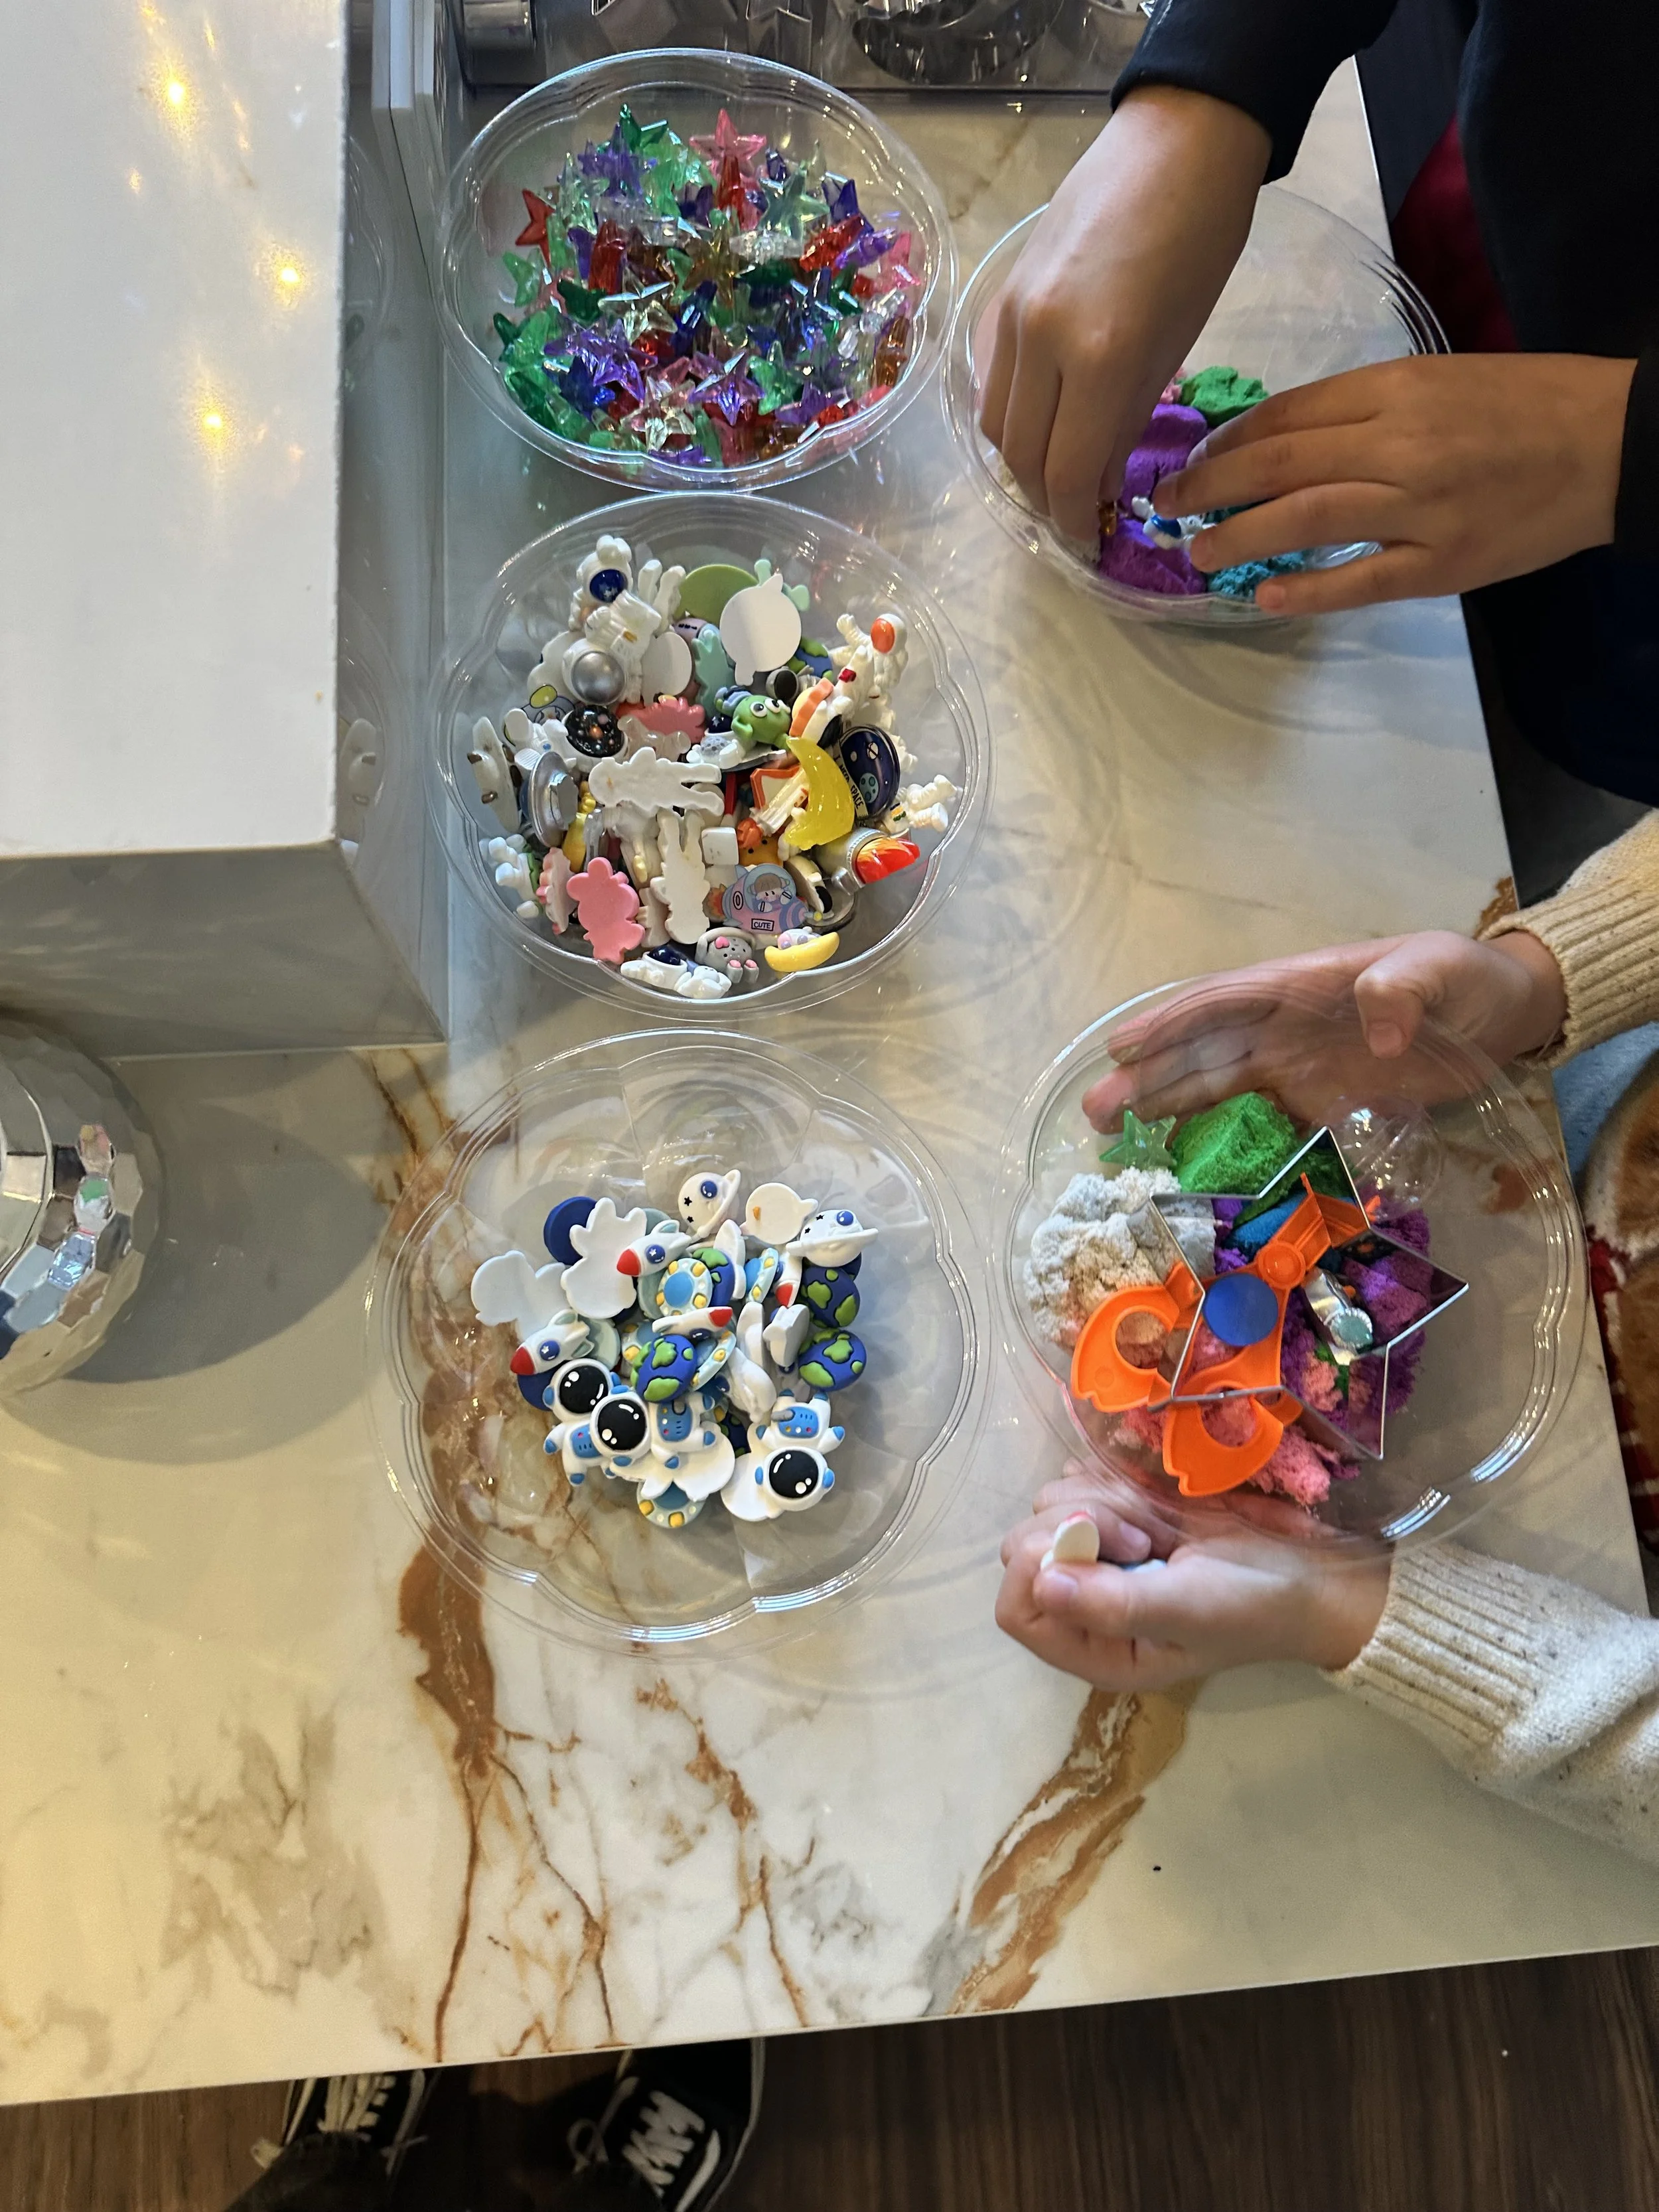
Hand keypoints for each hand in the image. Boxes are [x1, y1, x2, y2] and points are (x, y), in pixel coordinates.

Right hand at [976, 88, 1269, 542]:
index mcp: (1098, 357)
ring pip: (995, 425)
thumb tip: (1096, 486)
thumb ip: (1125, 422)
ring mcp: (1010, 317)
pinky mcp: (999, 298)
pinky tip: (1040, 422)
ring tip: (1057, 473)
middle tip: (1075, 517)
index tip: (1090, 546)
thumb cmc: (1199, 243)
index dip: (1074, 522)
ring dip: (1022, 462)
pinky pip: (988, 381)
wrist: (1175, 142)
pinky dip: (1009, 416)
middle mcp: (1038, 341)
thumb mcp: (1174, 346)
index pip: (1066, 473)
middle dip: (1045, 500)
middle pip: (1020, 458)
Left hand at [996, 1465, 1389, 1690]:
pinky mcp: (1118, 1517)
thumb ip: (1115, 1602)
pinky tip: (1152, 1505)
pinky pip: (1080, 1483)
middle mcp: (1085, 1607)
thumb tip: (1042, 1583)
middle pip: (1025, 1548)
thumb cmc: (1252, 1604)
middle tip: (1142, 1539)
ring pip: (1052, 1507)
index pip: (1017, 1607)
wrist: (1309, 1574)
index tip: (1101, 1548)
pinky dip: (1109, 1484)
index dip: (1043, 1567)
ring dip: (1101, 1503)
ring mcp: (1099, 1558)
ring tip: (1155, 1528)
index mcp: (1094, 1650)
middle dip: (1079, 1528)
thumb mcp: (1190, 1609)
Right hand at [1081, 928, 1565, 1129]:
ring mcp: (1296, 1067)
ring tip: (1113, 1136)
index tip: (1125, 1046)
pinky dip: (1220, 1145)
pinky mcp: (1318, 1104)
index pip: (1225, 1001)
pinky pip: (1259, 1126)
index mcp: (1301, 985)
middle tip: (1095, 1112)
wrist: (1503, 1016)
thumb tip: (1377, 1026)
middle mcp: (1284, 1027)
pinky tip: (1183, 1168)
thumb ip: (1406, 988)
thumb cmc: (1467, 982)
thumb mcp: (1443, 970)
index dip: (1174, 1023)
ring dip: (1165, 1109)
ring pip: (1217, 1088)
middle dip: (1148, 1076)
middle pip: (1204, 1051)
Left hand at [1156, 353, 1636, 612]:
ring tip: (1196, 552)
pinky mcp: (1442, 563)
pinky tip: (1264, 595)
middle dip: (1209, 486)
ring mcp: (1418, 508)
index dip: (1227, 440)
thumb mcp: (1438, 380)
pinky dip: (1307, 588)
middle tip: (1165, 505)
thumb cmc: (1523, 406)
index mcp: (1394, 390)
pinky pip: (1360, 579)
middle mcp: (1397, 444)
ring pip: (1305, 518)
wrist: (1610, 444)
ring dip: (1238, 537)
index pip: (1287, 415)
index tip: (1191, 456)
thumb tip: (1283, 437)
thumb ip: (1364, 406)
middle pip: (1279, 464)